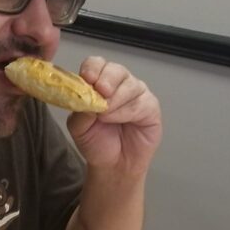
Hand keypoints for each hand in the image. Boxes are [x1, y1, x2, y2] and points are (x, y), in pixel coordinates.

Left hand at [66, 58, 161, 176]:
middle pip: (115, 69)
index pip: (97, 64)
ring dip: (115, 100)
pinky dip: (126, 110)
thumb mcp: (79, 128)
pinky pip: (141, 102)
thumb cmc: (97, 142)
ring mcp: (136, 93)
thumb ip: (80, 111)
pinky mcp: (150, 106)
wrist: (113, 165)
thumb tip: (86, 98)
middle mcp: (119, 84)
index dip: (92, 68)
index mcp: (99, 82)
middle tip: (101, 93)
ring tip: (104, 117)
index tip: (87, 79)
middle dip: (107, 80)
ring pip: (129, 85)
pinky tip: (118, 120)